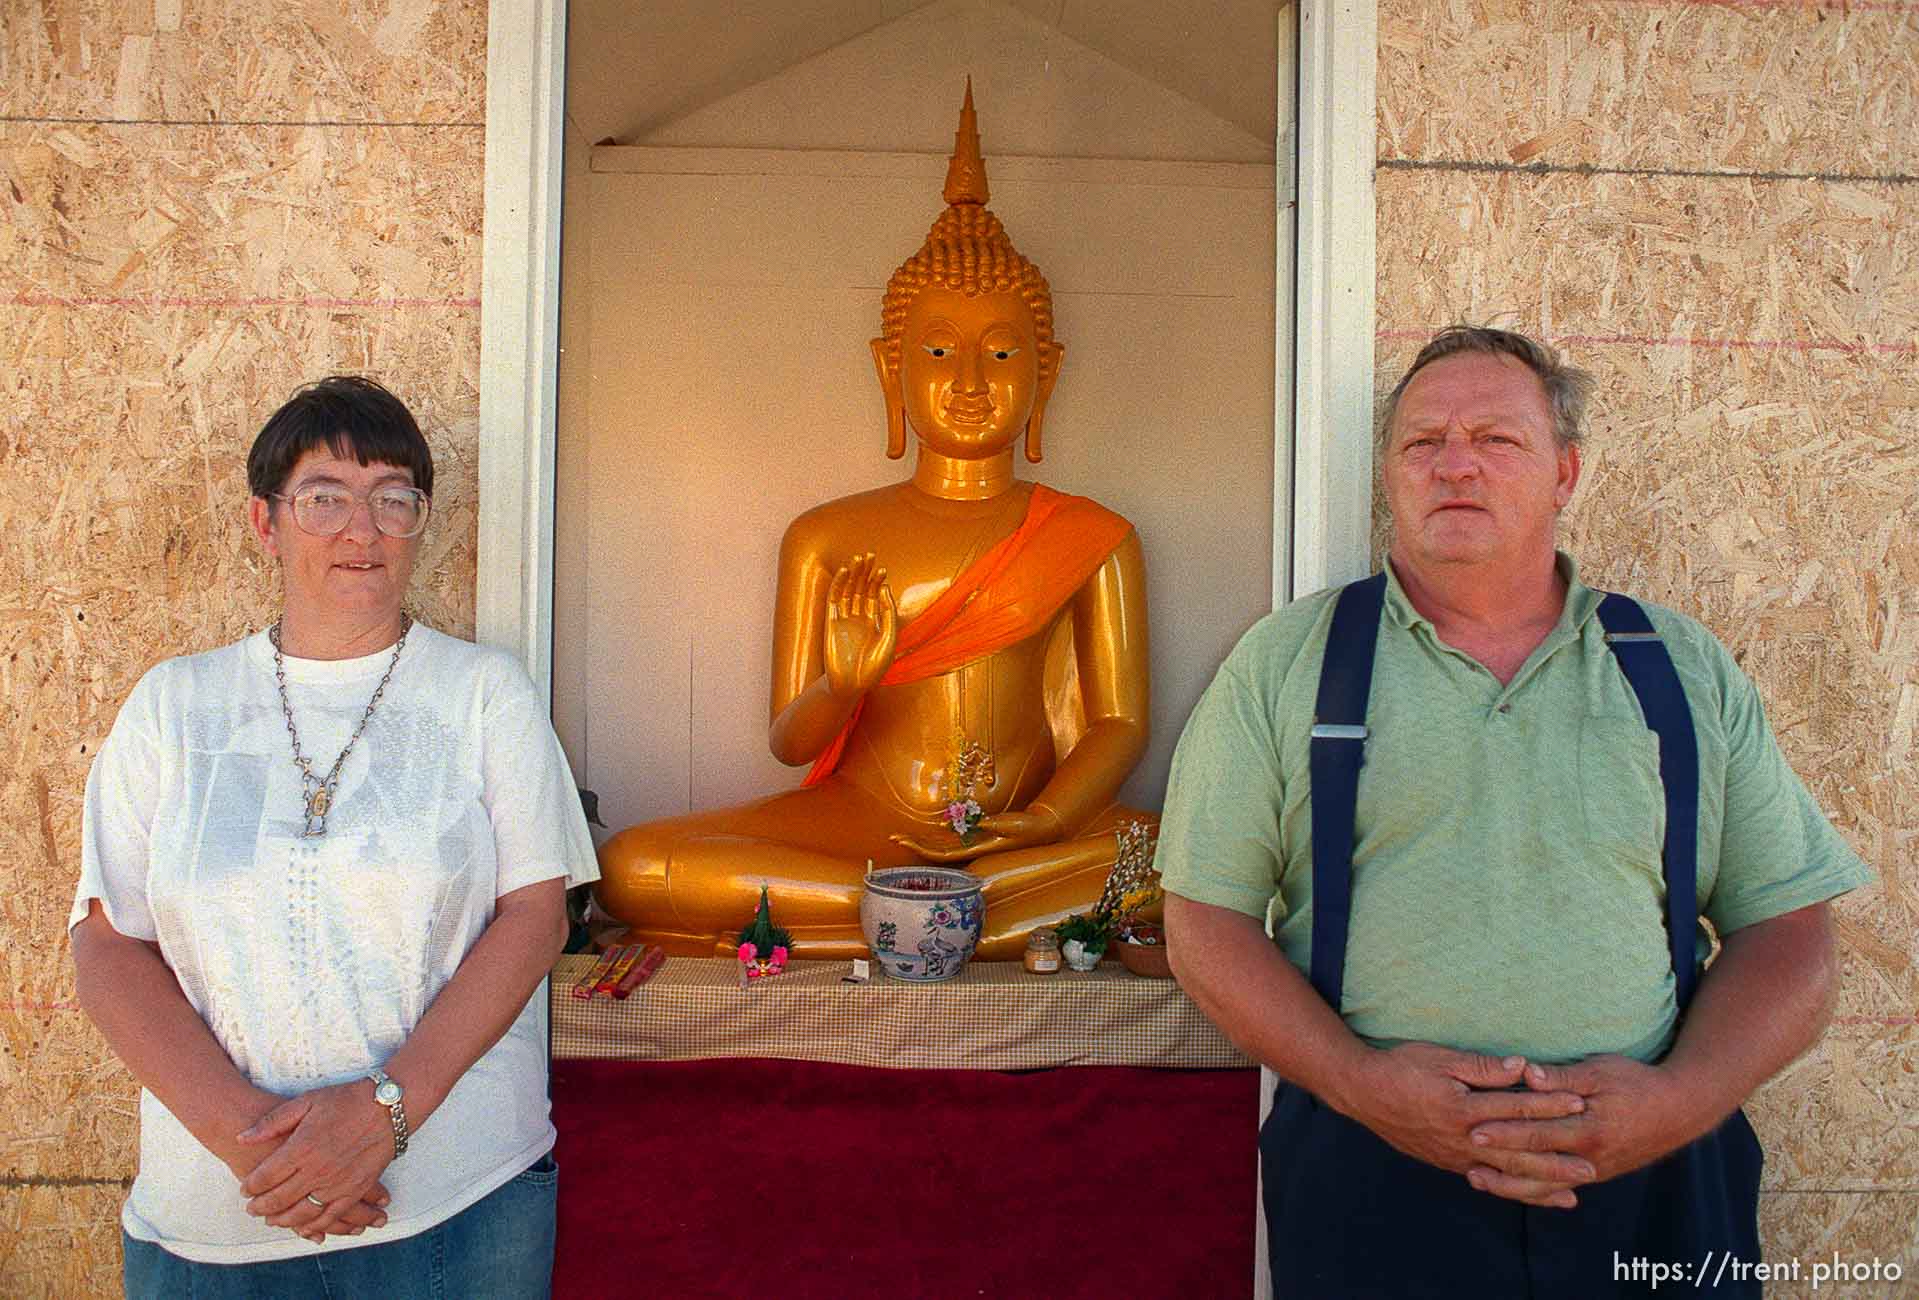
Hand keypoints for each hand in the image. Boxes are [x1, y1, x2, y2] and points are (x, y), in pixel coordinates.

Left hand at [236, 1082, 397, 1240]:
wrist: (389, 1107)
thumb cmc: (347, 1100)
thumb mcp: (307, 1101)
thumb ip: (273, 1122)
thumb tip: (242, 1138)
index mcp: (302, 1147)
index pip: (265, 1176)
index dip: (251, 1185)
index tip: (245, 1188)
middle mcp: (317, 1169)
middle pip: (279, 1199)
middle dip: (260, 1206)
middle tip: (252, 1208)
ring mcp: (337, 1182)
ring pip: (302, 1212)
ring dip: (282, 1219)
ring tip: (272, 1219)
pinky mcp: (355, 1190)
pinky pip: (331, 1216)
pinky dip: (315, 1226)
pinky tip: (304, 1228)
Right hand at [822, 553, 896, 696]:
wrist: (852, 685)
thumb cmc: (873, 667)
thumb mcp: (889, 638)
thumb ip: (888, 613)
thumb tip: (885, 588)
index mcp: (874, 623)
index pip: (875, 596)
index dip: (878, 582)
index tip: (882, 571)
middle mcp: (859, 618)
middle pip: (861, 589)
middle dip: (866, 573)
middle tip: (870, 555)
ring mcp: (844, 619)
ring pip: (848, 591)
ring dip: (853, 575)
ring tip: (859, 558)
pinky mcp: (831, 622)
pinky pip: (834, 600)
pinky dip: (838, 585)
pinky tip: (844, 572)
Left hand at [891, 806, 1065, 860]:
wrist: (1039, 829)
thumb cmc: (1027, 827)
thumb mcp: (1013, 824)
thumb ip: (995, 824)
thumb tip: (979, 822)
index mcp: (976, 849)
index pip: (942, 854)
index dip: (922, 849)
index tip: (905, 843)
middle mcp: (969, 849)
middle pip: (935, 851)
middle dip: (913, 845)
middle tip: (892, 838)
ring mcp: (970, 843)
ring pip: (939, 845)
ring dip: (920, 841)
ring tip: (899, 837)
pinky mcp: (973, 836)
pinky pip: (949, 838)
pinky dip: (934, 835)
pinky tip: (921, 832)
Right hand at [1338, 1043, 1592, 1208]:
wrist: (1362, 1092)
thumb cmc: (1400, 1067)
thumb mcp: (1440, 1058)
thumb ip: (1483, 1067)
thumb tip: (1522, 1067)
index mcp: (1463, 1109)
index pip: (1515, 1108)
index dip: (1549, 1105)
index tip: (1580, 1104)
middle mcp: (1462, 1139)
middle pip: (1517, 1153)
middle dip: (1556, 1161)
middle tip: (1590, 1167)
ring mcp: (1454, 1155)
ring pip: (1504, 1175)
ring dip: (1539, 1185)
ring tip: (1571, 1193)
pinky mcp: (1446, 1162)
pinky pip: (1486, 1180)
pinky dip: (1511, 1189)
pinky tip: (1529, 1194)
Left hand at [1467, 1055, 1711, 1201]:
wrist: (1680, 1110)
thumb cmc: (1637, 1083)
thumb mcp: (1600, 1071)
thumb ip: (1562, 1078)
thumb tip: (1527, 1075)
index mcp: (1588, 1130)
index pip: (1537, 1134)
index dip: (1504, 1133)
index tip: (1473, 1129)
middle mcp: (1589, 1157)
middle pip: (1535, 1165)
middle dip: (1498, 1164)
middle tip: (1465, 1161)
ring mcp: (1594, 1169)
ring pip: (1544, 1185)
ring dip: (1510, 1184)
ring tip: (1478, 1179)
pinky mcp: (1597, 1173)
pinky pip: (1559, 1186)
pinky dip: (1534, 1190)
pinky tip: (1512, 1188)